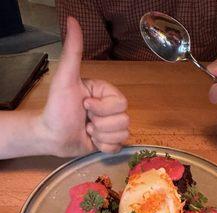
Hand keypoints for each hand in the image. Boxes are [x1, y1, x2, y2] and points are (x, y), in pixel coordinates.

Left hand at [41, 17, 128, 156]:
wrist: (51, 135)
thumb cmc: (57, 108)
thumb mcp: (65, 79)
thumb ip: (73, 52)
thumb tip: (73, 20)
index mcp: (107, 94)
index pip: (122, 103)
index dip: (103, 109)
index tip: (85, 105)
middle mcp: (113, 109)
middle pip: (125, 120)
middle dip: (101, 124)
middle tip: (85, 120)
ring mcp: (113, 127)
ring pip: (123, 134)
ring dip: (101, 136)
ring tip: (87, 130)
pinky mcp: (110, 142)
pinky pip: (118, 147)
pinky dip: (103, 146)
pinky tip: (92, 141)